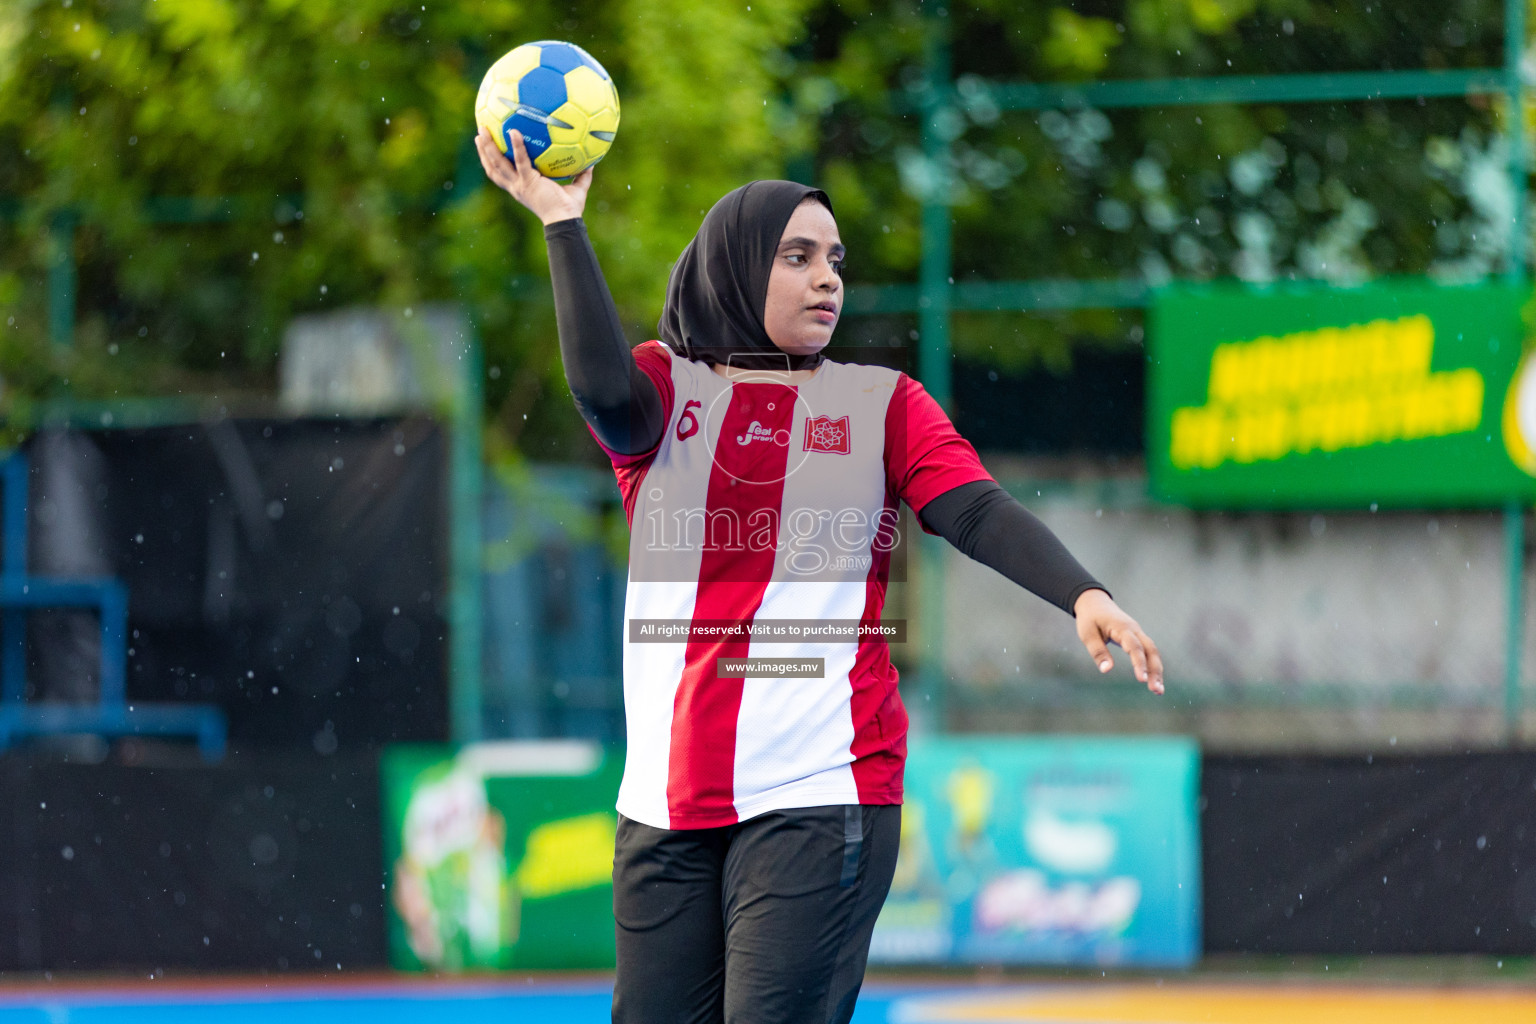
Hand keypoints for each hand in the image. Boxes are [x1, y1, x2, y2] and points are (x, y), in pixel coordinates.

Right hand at [474, 127, 592, 224]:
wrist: (566, 221)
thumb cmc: (570, 209)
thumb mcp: (576, 188)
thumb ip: (581, 175)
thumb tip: (592, 162)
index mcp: (522, 188)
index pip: (501, 173)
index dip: (492, 160)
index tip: (488, 146)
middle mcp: (516, 187)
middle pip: (492, 167)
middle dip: (484, 150)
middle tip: (479, 132)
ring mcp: (520, 185)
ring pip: (497, 164)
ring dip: (489, 147)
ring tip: (483, 130)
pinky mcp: (528, 183)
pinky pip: (520, 161)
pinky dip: (517, 146)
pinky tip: (514, 131)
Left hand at [1073, 589, 1163, 694]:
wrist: (1095, 602)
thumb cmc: (1090, 618)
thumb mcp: (1087, 634)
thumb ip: (1097, 651)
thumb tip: (1106, 670)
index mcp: (1122, 627)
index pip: (1134, 647)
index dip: (1139, 663)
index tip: (1141, 680)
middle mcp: (1135, 630)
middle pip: (1151, 650)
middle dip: (1155, 670)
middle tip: (1156, 690)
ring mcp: (1138, 633)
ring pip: (1153, 652)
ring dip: (1157, 671)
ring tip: (1158, 691)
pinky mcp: (1138, 637)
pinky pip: (1149, 652)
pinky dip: (1153, 666)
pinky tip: (1154, 681)